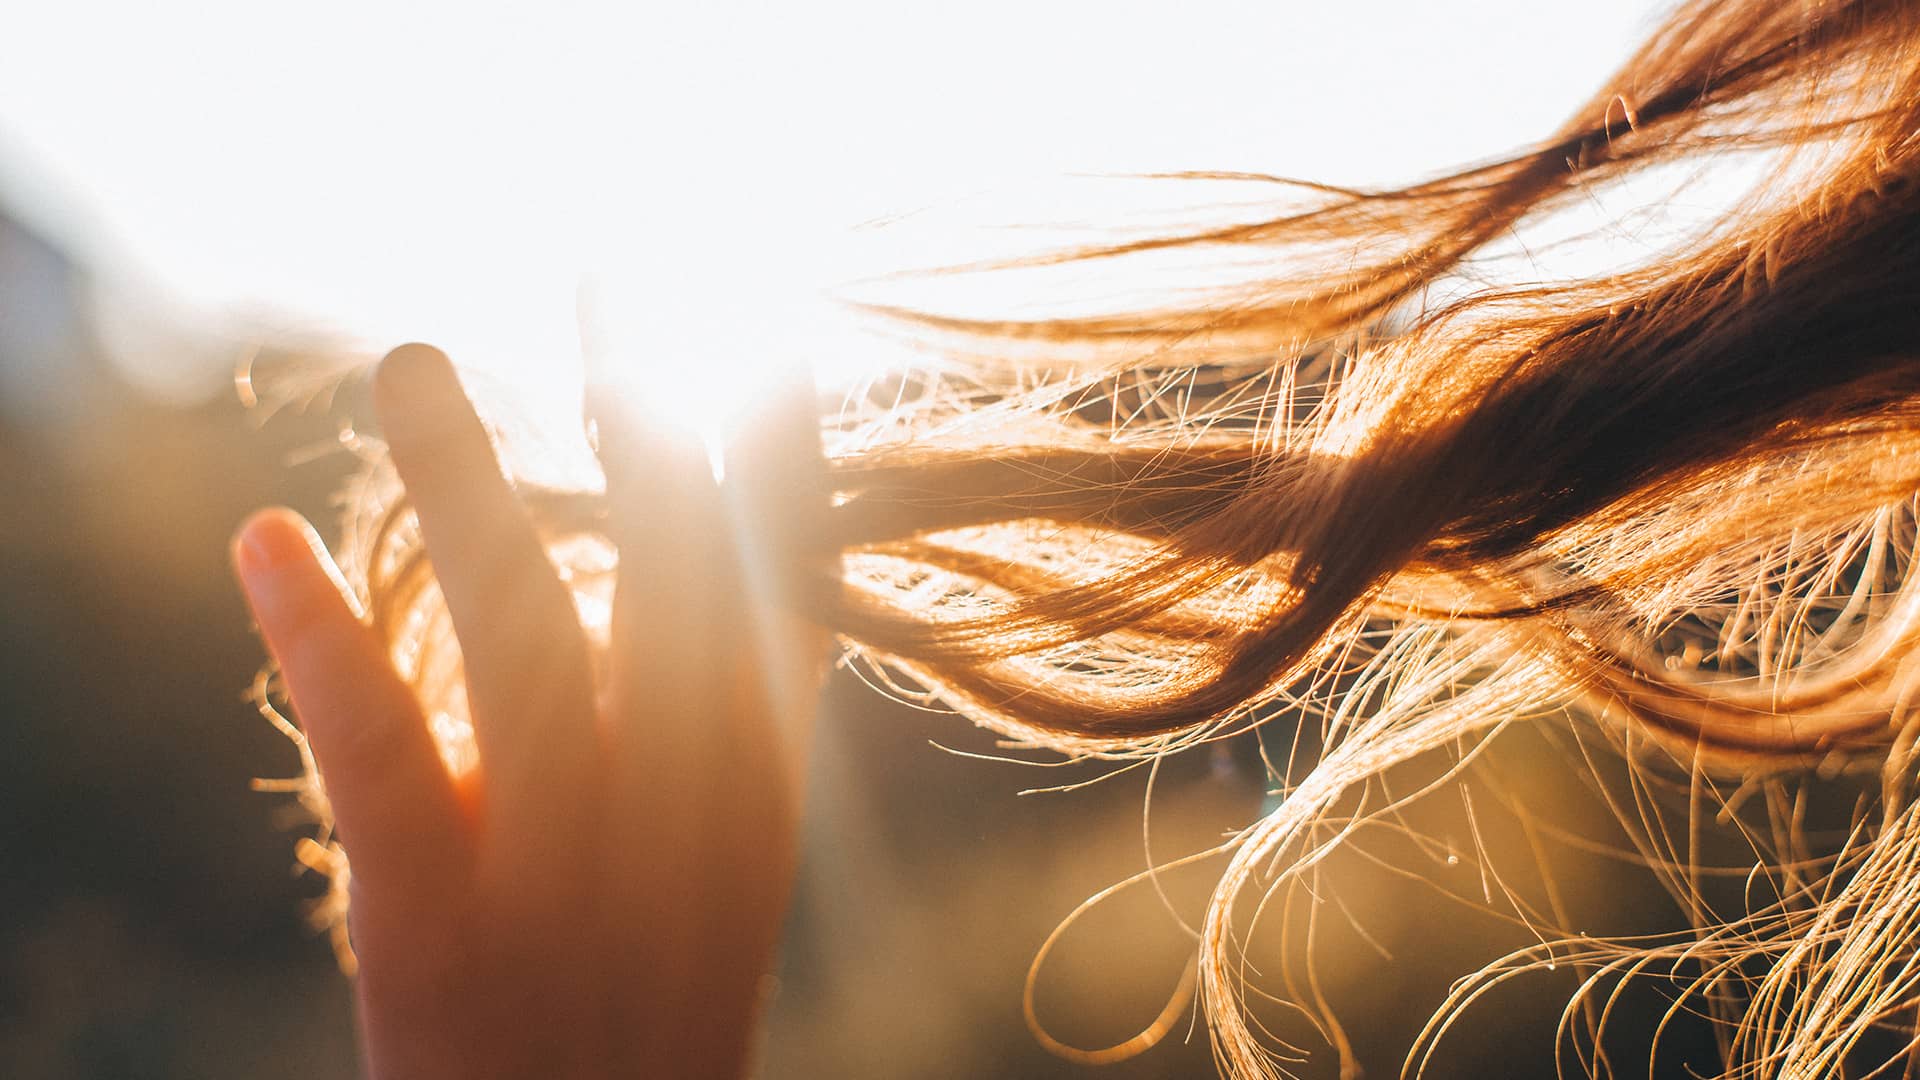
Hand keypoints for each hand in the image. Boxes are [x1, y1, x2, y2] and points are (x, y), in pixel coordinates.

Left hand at [233, 344, 829, 1078]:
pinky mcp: (443, 928)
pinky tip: (263, 544)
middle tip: (611, 275)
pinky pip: (390, 765)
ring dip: (468, 486)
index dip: (780, 456)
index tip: (760, 331)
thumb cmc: (649, 999)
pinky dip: (327, 643)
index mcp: (760, 790)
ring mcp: (569, 869)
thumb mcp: (724, 856)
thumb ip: (725, 711)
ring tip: (413, 362)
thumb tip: (718, 549)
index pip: (791, 590)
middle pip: (676, 582)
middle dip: (646, 421)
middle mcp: (687, 814)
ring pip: (528, 640)